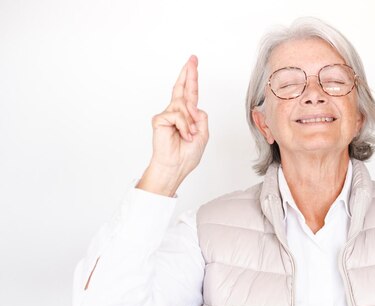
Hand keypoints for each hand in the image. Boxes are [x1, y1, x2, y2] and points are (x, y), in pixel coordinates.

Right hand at [137, 55, 209, 195]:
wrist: (176, 167)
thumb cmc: (187, 154)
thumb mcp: (203, 133)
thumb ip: (201, 116)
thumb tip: (193, 106)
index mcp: (187, 115)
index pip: (190, 93)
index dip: (191, 78)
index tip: (193, 62)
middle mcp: (177, 112)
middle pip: (182, 88)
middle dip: (189, 73)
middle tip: (193, 58)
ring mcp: (167, 114)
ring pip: (185, 107)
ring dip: (191, 123)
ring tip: (190, 136)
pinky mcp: (160, 119)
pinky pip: (178, 116)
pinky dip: (185, 127)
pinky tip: (184, 136)